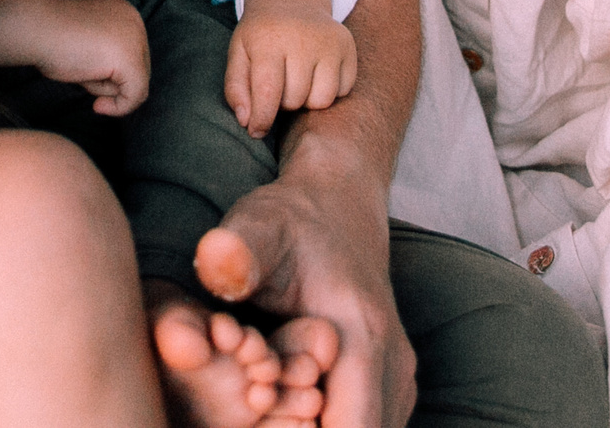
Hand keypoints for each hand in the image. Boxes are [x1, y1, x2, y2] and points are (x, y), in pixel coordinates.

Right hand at [35, 0, 150, 116]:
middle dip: (110, 82)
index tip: (85, 71)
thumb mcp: (86, 44)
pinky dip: (119, 107)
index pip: (131, 54)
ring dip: (107, 89)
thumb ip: (106, 58)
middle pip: (137, 69)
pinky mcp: (130, 59)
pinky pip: (136, 95)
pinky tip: (97, 105)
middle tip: (82, 74)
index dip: (110, 73)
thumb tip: (123, 90)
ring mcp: (135, 38)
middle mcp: (135, 21)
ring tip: (82, 73)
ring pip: (136, 83)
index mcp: (124, 13)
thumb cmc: (50, 36)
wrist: (35, 28)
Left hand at [197, 145, 409, 427]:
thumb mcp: (256, 227)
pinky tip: (287, 402)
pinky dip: (326, 423)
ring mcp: (399, 379)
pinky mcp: (391, 386)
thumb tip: (211, 264)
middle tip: (256, 402)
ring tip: (268, 399)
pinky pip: (363, 425)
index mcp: (364, 338)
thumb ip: (234, 252)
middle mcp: (394, 366)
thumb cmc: (289, 220)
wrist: (338, 204)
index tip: (259, 409)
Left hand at [226, 7, 357, 138]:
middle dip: (283, 103)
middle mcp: (303, 39)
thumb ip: (236, 89)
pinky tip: (317, 74)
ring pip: (321, 100)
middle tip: (279, 87)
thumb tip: (246, 122)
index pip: (267, 93)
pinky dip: (329, 91)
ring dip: (307, 100)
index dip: (261, 119)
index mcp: (269, 40)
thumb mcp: (239, 54)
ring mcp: (330, 41)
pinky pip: (343, 91)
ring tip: (297, 82)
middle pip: (295, 100)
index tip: (256, 131)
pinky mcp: (348, 46)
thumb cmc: (261, 34)